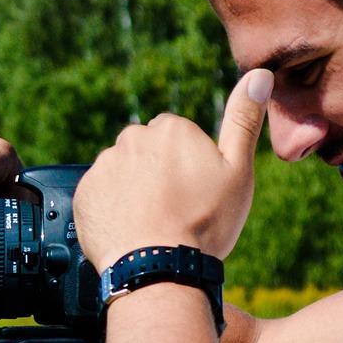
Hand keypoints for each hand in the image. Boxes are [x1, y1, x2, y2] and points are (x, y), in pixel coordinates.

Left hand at [74, 68, 271, 268]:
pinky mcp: (83, 192)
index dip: (188, 165)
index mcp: (171, 128)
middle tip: (173, 209)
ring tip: (150, 222)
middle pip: (146, 151)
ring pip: (122, 172)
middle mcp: (132, 138)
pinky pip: (100, 194)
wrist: (159, 269)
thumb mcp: (238, 171)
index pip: (176, 136)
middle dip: (157, 173)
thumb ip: (244, 120)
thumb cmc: (203, 223)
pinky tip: (129, 228)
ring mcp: (104, 165)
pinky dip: (111, 208)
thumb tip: (260, 74)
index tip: (194, 192)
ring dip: (132, 190)